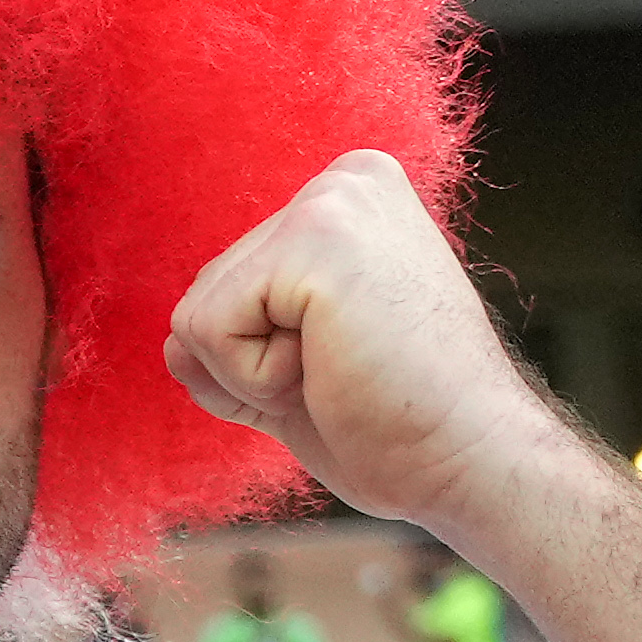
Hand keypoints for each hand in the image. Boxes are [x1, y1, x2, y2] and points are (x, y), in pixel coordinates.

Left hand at [163, 152, 582, 543]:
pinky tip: (333, 370)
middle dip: (255, 362)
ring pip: (197, 315)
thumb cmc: (399, 425)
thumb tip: (172, 340)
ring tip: (343, 371)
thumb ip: (236, 341)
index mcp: (349, 201)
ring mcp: (332, 202)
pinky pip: (206, 332)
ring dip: (255, 374)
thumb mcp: (298, 369)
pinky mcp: (315, 239)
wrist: (470, 460)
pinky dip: (254, 380)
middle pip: (205, 292)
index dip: (266, 354)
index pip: (230, 285)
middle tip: (348, 375)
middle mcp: (344, 180)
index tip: (350, 364)